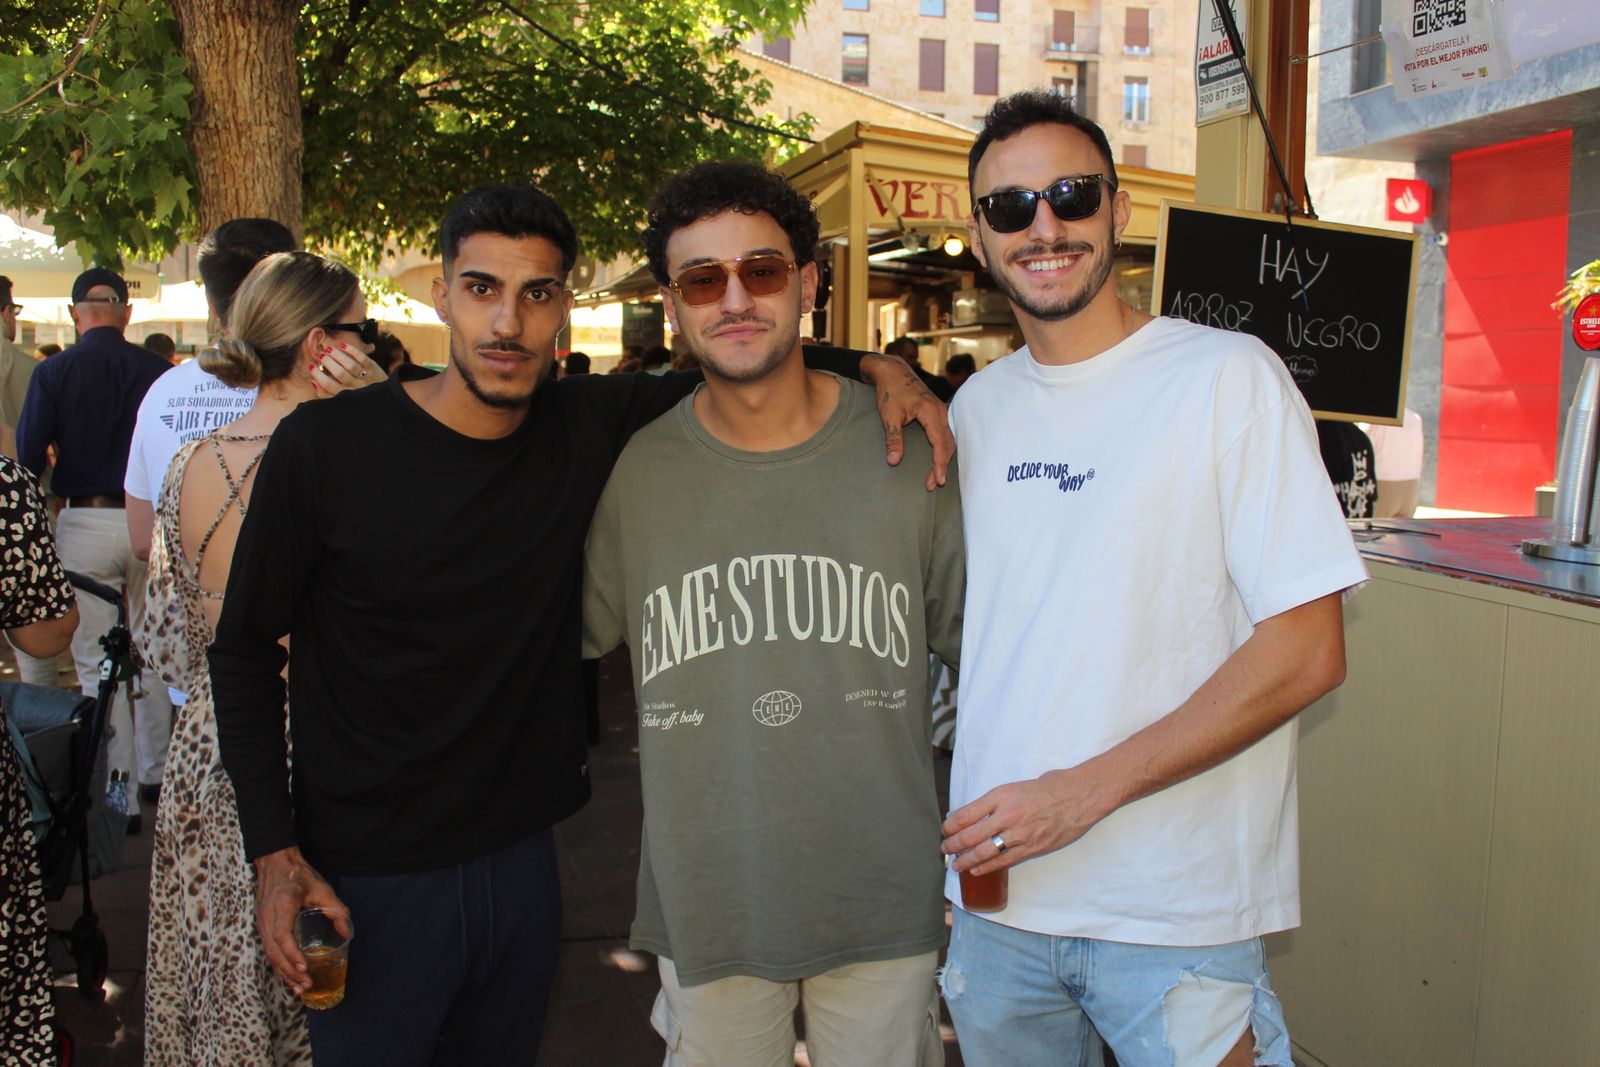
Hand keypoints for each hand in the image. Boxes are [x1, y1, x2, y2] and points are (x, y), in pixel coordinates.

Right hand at [252, 847, 351, 994]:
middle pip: (274, 951)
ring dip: (284, 973)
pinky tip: (290, 976)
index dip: (292, 954)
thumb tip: (347, 933)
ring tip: (299, 989)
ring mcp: (261, 923)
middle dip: (290, 972)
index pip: (282, 935)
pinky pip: (269, 950)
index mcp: (282, 905)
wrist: (274, 862)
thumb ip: (336, 909)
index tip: (305, 967)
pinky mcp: (262, 927)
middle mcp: (267, 917)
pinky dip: (279, 966)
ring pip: (269, 954)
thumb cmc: (298, 874)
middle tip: (307, 985)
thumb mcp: (322, 888)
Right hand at [311, 343, 385, 396]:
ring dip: (338, 355)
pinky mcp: (375, 370)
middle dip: (328, 363)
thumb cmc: (357, 398)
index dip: (318, 375)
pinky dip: (353, 351)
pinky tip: (343, 346)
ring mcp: (367, 379)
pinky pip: (364, 359)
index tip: (311, 366)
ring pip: (351, 365)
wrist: (386, 400)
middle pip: (340, 374)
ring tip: (329, 349)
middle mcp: (357, 389)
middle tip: (321, 356)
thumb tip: (314, 382)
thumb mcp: (342, 400)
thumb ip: (326, 394)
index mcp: (346, 397)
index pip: (329, 386)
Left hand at [859, 353, 953, 490]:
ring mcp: (941, 411)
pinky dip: (943, 449)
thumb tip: (893, 462)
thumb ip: (893, 439)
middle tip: (934, 485)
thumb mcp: (888, 416)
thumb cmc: (890, 391)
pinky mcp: (938, 413)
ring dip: (943, 459)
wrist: (892, 371)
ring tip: (935, 477)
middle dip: (942, 466)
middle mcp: (940, 412)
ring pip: (949, 440)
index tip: (937, 480)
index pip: (939, 443)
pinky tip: (938, 460)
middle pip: (948, 444)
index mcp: (930, 411)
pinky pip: (946, 434)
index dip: (939, 464)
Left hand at [941, 767, 1116, 876]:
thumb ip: (996, 801)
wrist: (1079, 796)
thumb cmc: (1049, 787)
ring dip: (966, 860)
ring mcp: (1019, 834)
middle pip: (971, 835)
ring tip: (955, 865)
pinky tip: (976, 870)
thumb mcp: (1015, 787)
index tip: (945, 830)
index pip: (966, 813)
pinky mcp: (1031, 848)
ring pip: (984, 852)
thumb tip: (976, 813)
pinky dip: (987, 867)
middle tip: (945, 849)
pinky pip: (1004, 861)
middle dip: (953, 845)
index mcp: (1001, 796)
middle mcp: (1007, 815)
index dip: (951, 825)